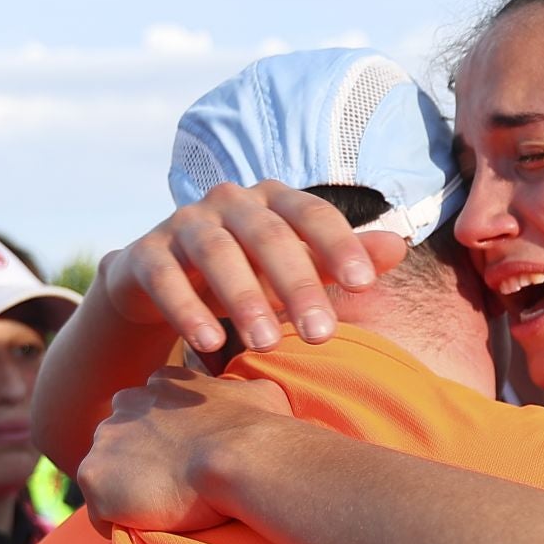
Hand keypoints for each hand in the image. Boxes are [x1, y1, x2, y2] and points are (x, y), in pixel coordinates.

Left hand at [78, 366, 293, 533]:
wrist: (239, 457)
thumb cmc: (257, 429)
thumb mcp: (261, 393)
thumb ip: (243, 391)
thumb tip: (256, 395)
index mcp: (162, 383)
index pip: (154, 414)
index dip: (169, 443)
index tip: (189, 463)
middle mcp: (125, 405)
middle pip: (125, 443)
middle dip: (143, 465)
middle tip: (177, 490)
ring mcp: (105, 441)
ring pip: (110, 476)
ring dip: (132, 495)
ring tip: (166, 512)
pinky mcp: (94, 478)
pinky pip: (101, 512)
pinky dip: (122, 524)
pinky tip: (152, 528)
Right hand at [99, 183, 406, 353]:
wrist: (159, 283)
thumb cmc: (246, 274)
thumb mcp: (296, 269)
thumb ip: (343, 259)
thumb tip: (400, 246)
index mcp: (273, 200)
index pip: (311, 214)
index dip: (338, 245)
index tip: (363, 286)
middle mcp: (228, 201)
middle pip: (267, 235)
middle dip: (296, 284)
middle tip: (322, 335)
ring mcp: (182, 223)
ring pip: (215, 252)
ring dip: (242, 297)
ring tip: (266, 343)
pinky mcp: (143, 254)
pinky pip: (163, 277)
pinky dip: (185, 309)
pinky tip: (209, 344)